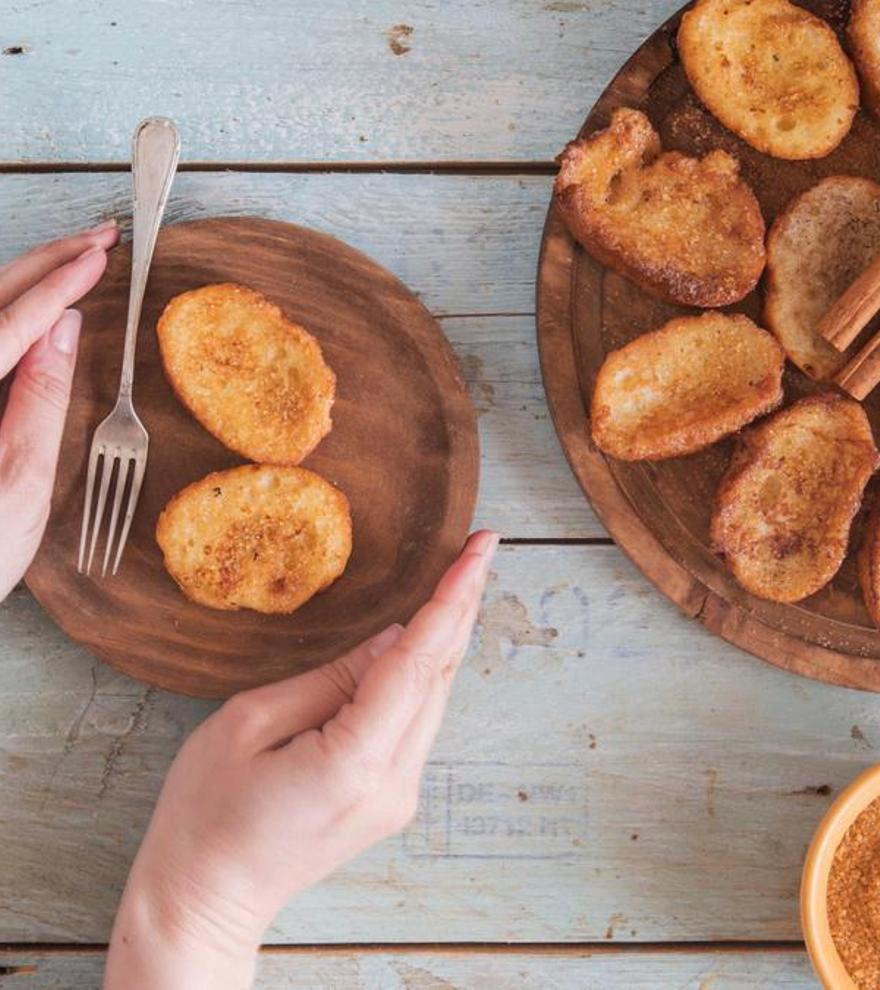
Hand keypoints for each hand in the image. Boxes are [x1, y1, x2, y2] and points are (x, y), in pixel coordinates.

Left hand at [0, 221, 118, 599]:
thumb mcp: (22, 480)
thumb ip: (38, 398)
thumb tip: (63, 331)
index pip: (9, 322)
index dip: (60, 286)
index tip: (101, 258)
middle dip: (46, 261)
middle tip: (100, 238)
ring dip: (29, 276)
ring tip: (79, 258)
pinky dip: (12, 309)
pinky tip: (41, 304)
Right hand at [105, 530, 498, 989]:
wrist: (206, 899)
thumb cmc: (205, 814)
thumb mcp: (247, 724)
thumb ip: (328, 678)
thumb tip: (391, 638)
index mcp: (353, 763)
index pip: (416, 664)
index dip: (451, 599)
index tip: (479, 550)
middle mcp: (393, 782)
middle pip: (439, 678)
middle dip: (462, 606)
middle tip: (481, 547)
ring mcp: (398, 796)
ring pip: (435, 697)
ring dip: (448, 635)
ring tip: (461, 577)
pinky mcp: (391, 798)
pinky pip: (417, 719)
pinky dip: (426, 671)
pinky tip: (428, 636)